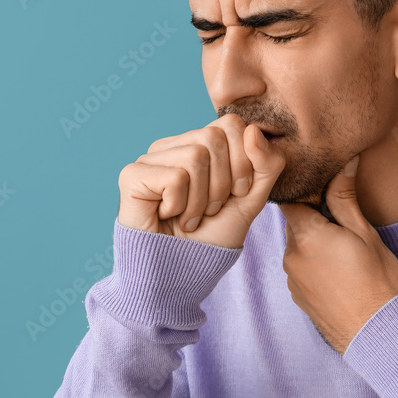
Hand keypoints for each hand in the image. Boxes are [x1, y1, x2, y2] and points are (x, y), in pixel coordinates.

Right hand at [117, 114, 285, 248]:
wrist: (181, 273)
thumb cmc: (213, 236)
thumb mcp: (252, 198)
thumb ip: (266, 163)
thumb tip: (253, 129)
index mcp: (201, 144)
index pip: (232, 124)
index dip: (244, 162)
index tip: (235, 193)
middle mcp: (174, 145)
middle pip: (214, 137)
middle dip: (223, 183)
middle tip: (210, 210)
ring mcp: (151, 158)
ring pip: (196, 156)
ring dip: (201, 199)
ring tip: (190, 217)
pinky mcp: (132, 175)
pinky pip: (175, 177)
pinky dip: (180, 205)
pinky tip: (169, 217)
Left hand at [277, 155, 397, 353]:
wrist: (381, 337)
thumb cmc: (380, 283)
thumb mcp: (366, 234)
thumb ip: (346, 198)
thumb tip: (344, 161)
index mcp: (306, 236)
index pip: (290, 200)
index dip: (305, 192)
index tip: (325, 191)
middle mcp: (291, 258)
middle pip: (295, 224)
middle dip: (315, 219)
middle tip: (343, 220)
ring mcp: (293, 280)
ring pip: (299, 248)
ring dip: (315, 243)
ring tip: (345, 250)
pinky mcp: (299, 298)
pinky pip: (301, 270)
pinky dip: (315, 265)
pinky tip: (340, 272)